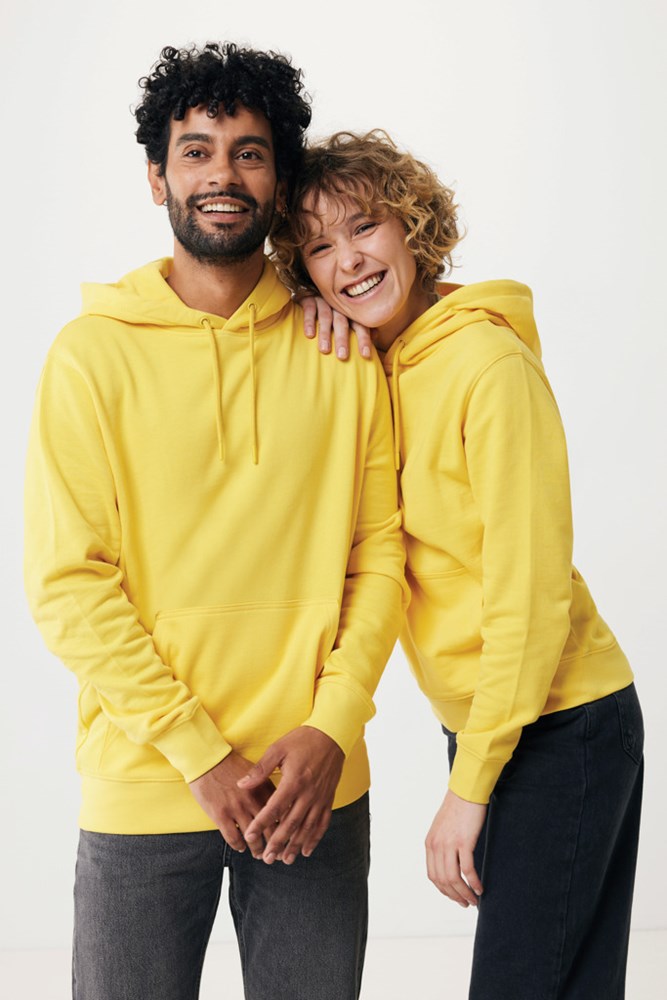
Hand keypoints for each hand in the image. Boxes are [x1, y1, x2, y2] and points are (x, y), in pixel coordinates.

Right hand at [189, 751, 275, 857]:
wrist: (207, 759)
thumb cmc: (230, 764)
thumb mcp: (254, 772)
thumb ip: (266, 786)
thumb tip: (278, 802)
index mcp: (263, 787)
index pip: (281, 812)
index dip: (285, 827)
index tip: (287, 836)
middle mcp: (252, 799)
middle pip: (269, 828)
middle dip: (275, 844)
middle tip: (276, 853)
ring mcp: (237, 808)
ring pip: (253, 837)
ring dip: (258, 849)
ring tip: (260, 854)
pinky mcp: (221, 815)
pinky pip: (233, 837)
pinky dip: (238, 845)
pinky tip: (241, 847)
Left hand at [238, 726, 344, 863]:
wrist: (332, 734)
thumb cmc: (303, 739)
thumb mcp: (278, 749)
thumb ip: (260, 769)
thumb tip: (242, 784)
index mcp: (293, 781)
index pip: (274, 808)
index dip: (261, 824)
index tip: (250, 836)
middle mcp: (308, 793)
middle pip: (291, 824)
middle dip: (278, 843)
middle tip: (267, 858)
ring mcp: (320, 798)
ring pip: (307, 828)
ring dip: (295, 845)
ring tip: (285, 860)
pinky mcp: (328, 798)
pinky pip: (322, 823)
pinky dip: (315, 838)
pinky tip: (306, 850)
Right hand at [301, 295, 372, 359]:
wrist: (312, 286)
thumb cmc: (334, 308)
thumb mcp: (348, 315)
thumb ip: (361, 326)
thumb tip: (376, 336)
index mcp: (350, 312)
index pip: (359, 325)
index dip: (364, 339)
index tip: (366, 355)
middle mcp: (338, 306)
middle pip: (342, 323)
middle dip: (343, 339)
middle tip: (343, 356)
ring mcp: (323, 301)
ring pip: (325, 317)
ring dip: (326, 333)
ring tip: (325, 350)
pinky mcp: (309, 298)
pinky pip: (310, 309)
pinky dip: (309, 321)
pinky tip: (310, 335)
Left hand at [425, 789, 486, 906]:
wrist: (466, 792)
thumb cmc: (458, 809)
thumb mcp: (442, 828)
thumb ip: (442, 845)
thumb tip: (449, 863)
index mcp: (430, 843)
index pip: (433, 876)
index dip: (444, 890)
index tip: (455, 897)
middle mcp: (436, 845)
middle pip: (443, 881)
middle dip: (455, 896)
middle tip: (466, 903)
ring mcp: (449, 844)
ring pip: (454, 879)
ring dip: (464, 893)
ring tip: (474, 900)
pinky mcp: (463, 841)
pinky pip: (467, 870)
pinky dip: (473, 883)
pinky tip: (480, 888)